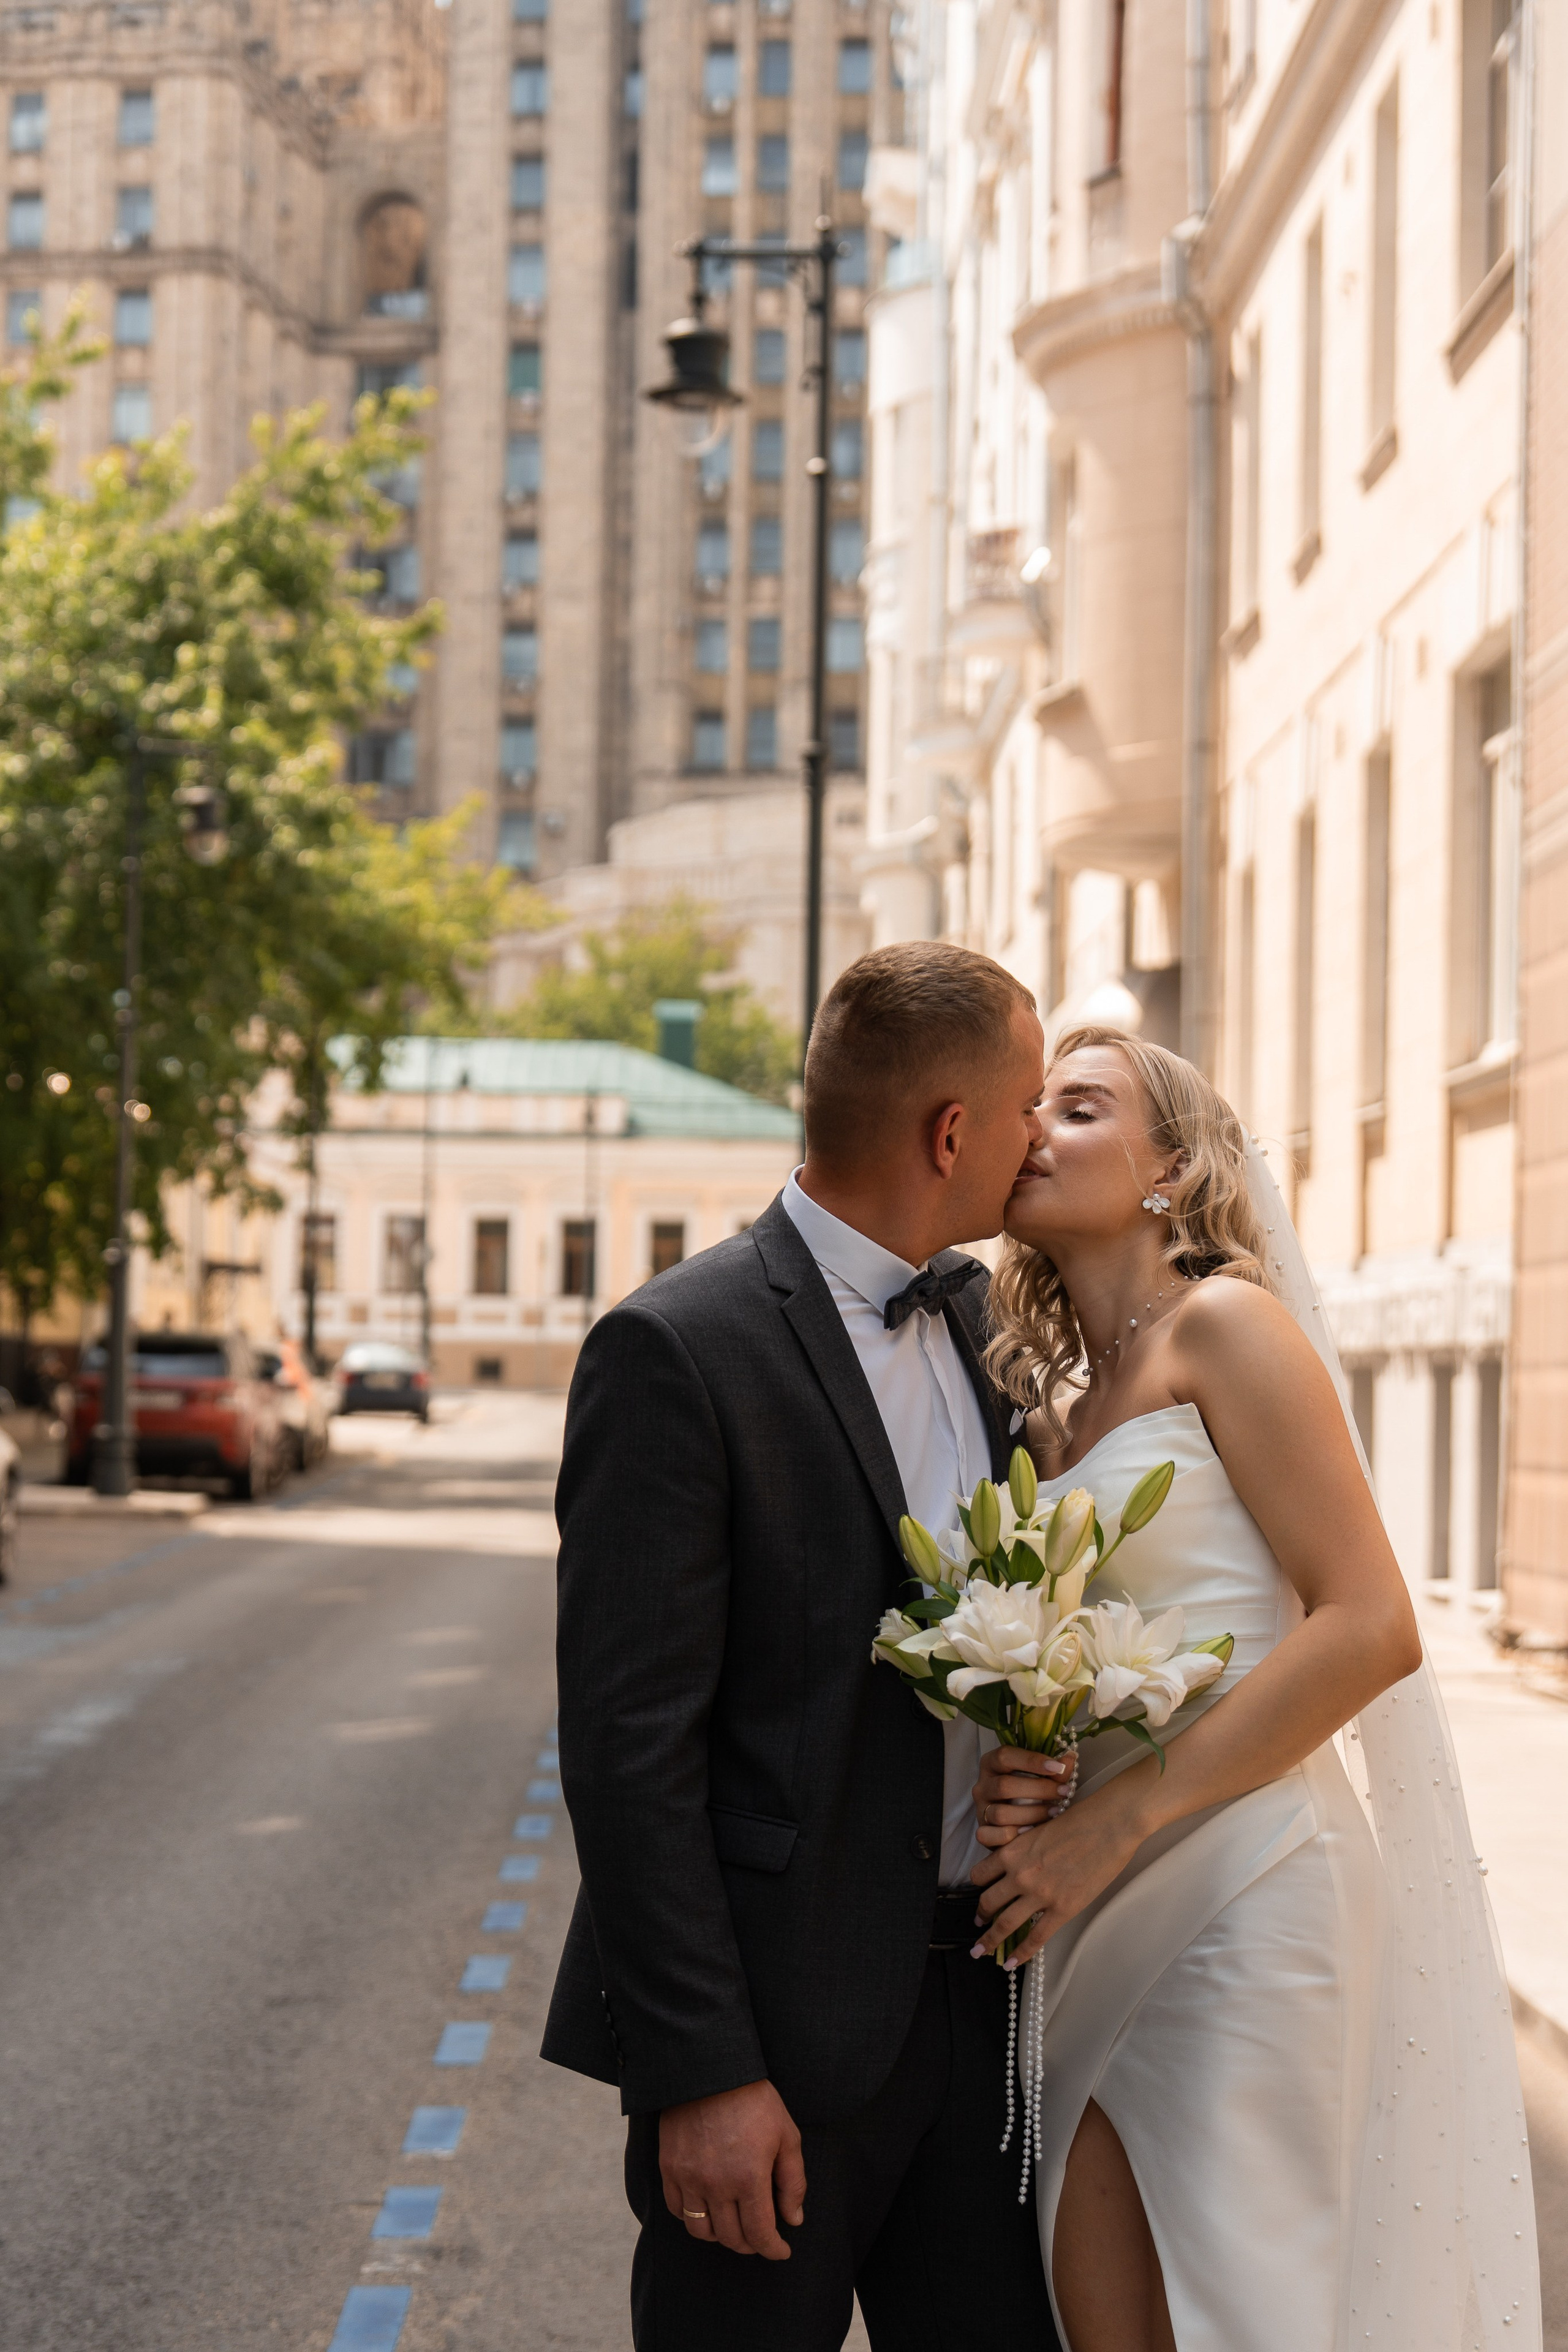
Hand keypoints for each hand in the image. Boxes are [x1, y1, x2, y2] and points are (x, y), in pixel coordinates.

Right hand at [659, 2079, 805, 2258]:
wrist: (710, 2069)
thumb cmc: (754, 2100)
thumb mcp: (786, 2134)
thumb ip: (793, 2182)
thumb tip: (793, 2220)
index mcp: (749, 2178)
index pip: (760, 2234)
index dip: (773, 2249)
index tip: (781, 2251)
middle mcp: (716, 2185)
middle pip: (731, 2237)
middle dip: (750, 2244)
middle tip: (760, 2237)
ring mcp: (689, 2178)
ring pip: (701, 2231)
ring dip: (720, 2236)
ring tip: (733, 2225)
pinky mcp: (669, 2168)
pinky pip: (677, 2210)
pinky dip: (692, 2218)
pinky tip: (707, 2208)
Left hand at [970, 1769, 1152, 1965]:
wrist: (1109, 1825)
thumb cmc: (1079, 1819)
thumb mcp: (1040, 1828)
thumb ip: (1026, 1848)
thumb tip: (1022, 1863)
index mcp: (1013, 1850)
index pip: (981, 1874)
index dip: (977, 1887)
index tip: (979, 1894)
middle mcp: (1020, 1874)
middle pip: (987, 1901)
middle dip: (980, 1916)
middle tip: (978, 1925)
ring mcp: (1040, 1894)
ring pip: (1005, 1923)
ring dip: (990, 1940)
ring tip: (981, 1951)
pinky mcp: (1063, 1909)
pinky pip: (1035, 1938)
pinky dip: (1020, 1953)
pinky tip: (1012, 1962)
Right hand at [973, 1744, 1071, 1847]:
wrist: (1016, 1820)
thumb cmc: (1029, 1792)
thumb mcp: (1040, 1777)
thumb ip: (1054, 1770)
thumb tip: (1070, 1758)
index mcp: (991, 1764)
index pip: (1005, 1756)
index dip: (1031, 1760)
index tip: (1058, 1767)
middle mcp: (982, 1785)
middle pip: (1004, 1785)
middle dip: (1038, 1789)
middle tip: (1063, 1792)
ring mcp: (980, 1810)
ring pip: (1000, 1813)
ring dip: (1032, 1813)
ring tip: (1055, 1812)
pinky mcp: (983, 1832)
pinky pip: (990, 1835)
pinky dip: (1012, 1835)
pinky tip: (1031, 1831)